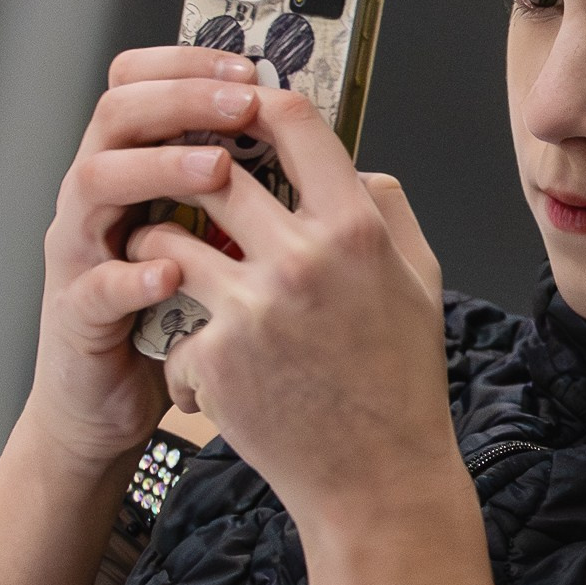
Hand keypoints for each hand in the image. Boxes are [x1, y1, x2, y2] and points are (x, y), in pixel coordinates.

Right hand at [20, 46, 260, 473]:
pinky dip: (133, 273)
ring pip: (94, 181)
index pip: (143, 85)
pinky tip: (171, 272)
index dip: (189, 67)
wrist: (116, 402)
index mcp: (138, 169)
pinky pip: (96, 283)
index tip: (250, 68)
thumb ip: (247, 193)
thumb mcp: (216, 241)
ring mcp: (83, 250)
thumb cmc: (177, 316)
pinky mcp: (77, 312)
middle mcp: (101, 197)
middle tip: (241, 104)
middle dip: (181, 100)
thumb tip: (318, 150)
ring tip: (213, 169)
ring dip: (157, 168)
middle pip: (118, 114)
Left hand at [127, 84, 451, 536]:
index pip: (291, 121)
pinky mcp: (215, 355)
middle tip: (190, 183)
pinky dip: (183, 338)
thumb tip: (354, 167)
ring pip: (167, 236)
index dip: (255, 102)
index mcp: (357, 230)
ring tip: (178, 270)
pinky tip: (210, 368)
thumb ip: (388, 212)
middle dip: (195, 173)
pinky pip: (173, 316)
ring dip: (165, 246)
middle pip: (213, 168)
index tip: (240, 107)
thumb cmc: (399, 384)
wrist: (377, 481)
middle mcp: (302, 258)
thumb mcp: (420, 283)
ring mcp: (252, 306)